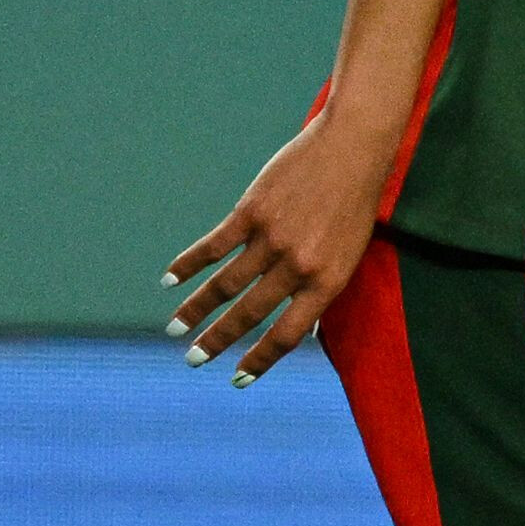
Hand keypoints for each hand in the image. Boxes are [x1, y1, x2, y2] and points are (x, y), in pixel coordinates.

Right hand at [161, 110, 391, 385]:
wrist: (353, 146)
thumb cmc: (355, 202)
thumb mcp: (351, 253)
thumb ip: (323, 288)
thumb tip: (302, 332)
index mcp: (327, 280)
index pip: (287, 334)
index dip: (259, 360)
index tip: (237, 379)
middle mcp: (298, 265)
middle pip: (249, 314)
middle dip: (217, 340)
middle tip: (193, 359)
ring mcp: (273, 238)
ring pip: (225, 285)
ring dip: (196, 309)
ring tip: (176, 329)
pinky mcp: (252, 211)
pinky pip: (214, 246)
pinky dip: (189, 264)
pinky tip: (170, 279)